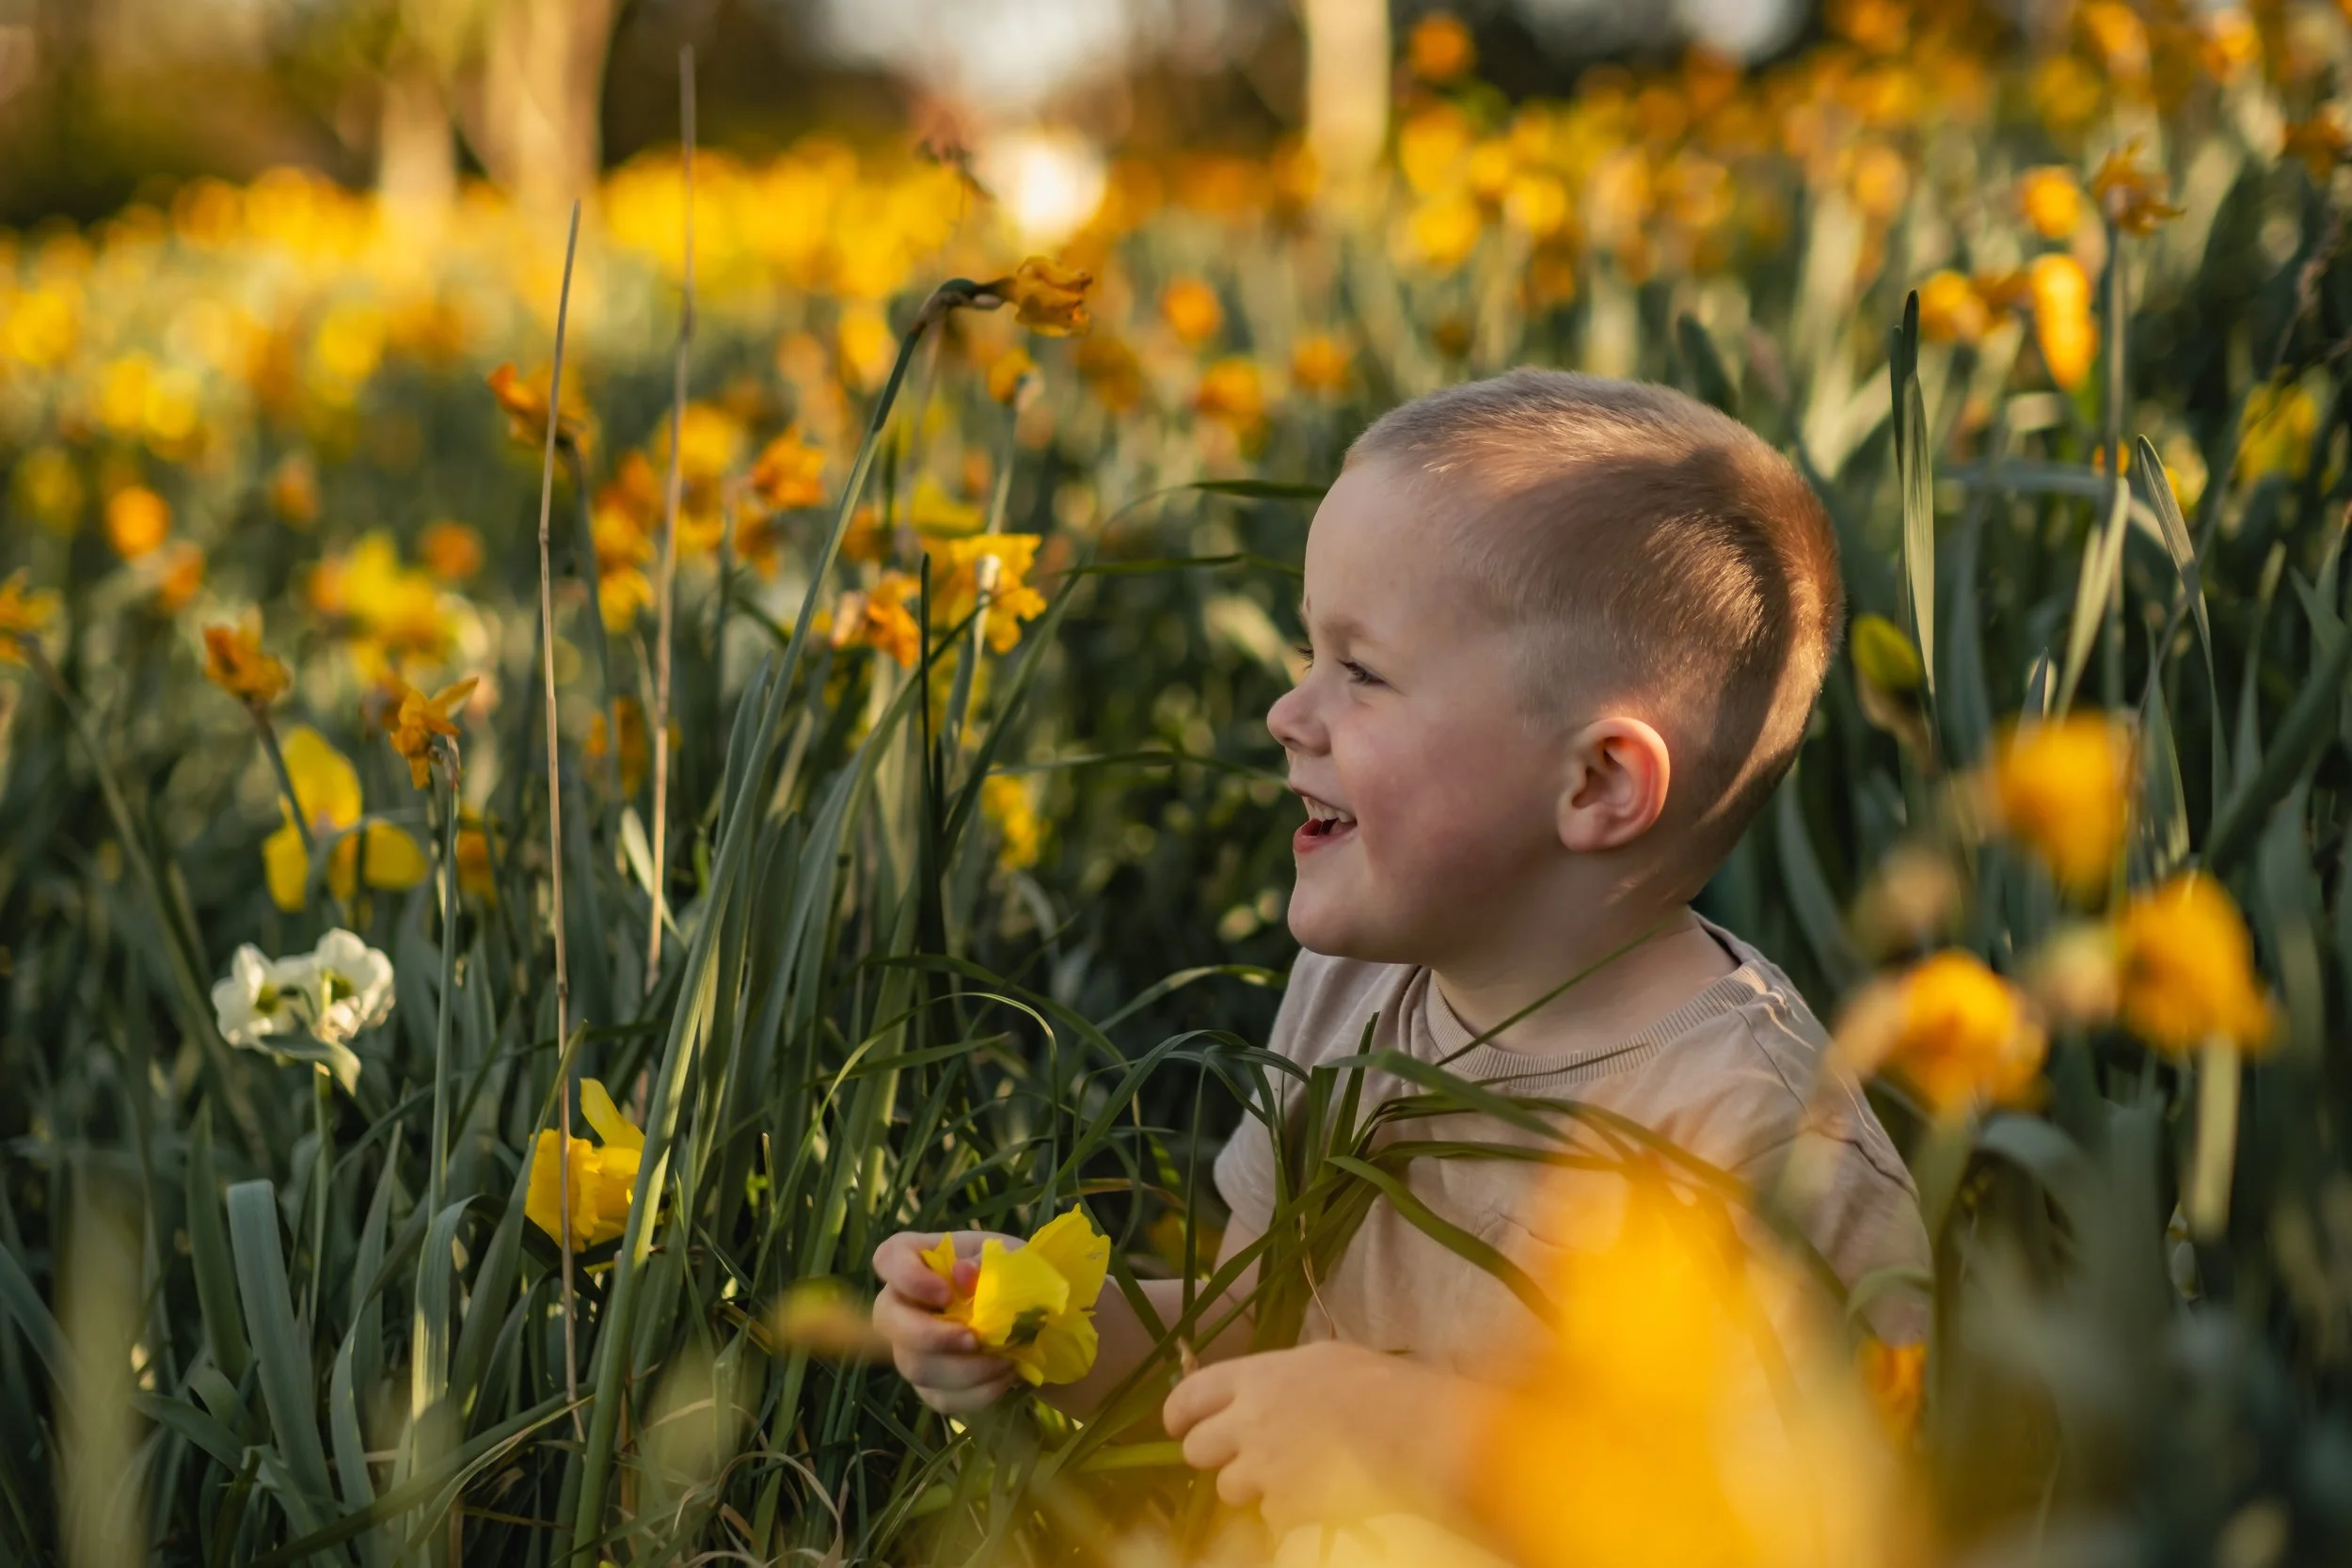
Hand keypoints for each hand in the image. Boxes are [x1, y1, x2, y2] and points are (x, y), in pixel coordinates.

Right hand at [870, 1229, 1018, 1412]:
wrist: (1038, 1320)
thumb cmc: (1016, 1276)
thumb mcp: (1012, 1258)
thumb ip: (987, 1262)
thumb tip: (963, 1271)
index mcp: (920, 1259)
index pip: (889, 1258)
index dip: (907, 1278)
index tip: (945, 1293)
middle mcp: (904, 1304)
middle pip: (888, 1321)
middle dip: (930, 1336)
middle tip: (973, 1339)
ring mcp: (912, 1348)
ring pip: (914, 1367)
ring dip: (964, 1369)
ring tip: (1005, 1360)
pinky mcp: (930, 1384)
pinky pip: (939, 1397)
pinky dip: (976, 1392)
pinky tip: (1004, 1377)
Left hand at [1162, 1341, 1482, 1534]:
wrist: (1411, 1433)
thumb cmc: (1378, 1385)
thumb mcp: (1323, 1361)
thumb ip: (1284, 1377)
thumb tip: (1269, 1389)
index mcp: (1256, 1377)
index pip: (1190, 1394)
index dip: (1178, 1413)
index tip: (1178, 1426)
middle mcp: (1248, 1422)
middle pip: (1196, 1449)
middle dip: (1211, 1455)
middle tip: (1238, 1456)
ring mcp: (1262, 1469)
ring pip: (1229, 1489)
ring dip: (1252, 1487)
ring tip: (1292, 1475)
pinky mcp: (1283, 1509)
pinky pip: (1272, 1516)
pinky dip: (1290, 1513)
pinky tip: (1320, 1497)